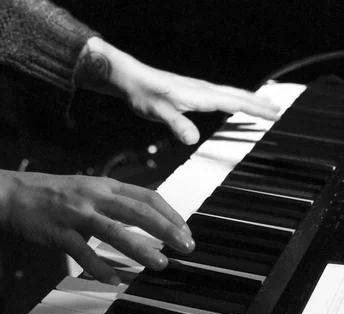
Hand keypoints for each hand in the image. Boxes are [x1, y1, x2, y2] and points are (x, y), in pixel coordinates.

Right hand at [6, 172, 194, 283]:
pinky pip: (82, 252)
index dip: (170, 213)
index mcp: (106, 185)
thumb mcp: (90, 189)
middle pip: (138, 211)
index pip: (147, 196)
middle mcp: (94, 196)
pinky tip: (114, 281)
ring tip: (160, 264)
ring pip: (114, 231)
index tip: (185, 231)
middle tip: (186, 246)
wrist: (14, 194)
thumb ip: (116, 201)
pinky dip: (99, 267)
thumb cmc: (54, 194)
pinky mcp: (58, 232)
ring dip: (141, 249)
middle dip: (166, 229)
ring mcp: (76, 214)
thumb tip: (147, 217)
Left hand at [76, 37, 279, 144]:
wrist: (130, 78)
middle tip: (278, 110)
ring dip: (248, 100)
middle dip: (258, 103)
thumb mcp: (158, 112)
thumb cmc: (144, 94)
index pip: (234, 101)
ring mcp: (198, 90)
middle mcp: (202, 90)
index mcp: (200, 95)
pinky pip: (220, 96)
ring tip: (263, 106)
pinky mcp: (191, 93)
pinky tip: (232, 105)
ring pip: (230, 94)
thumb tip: (193, 139)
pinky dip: (233, 100)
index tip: (273, 113)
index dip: (254, 108)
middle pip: (237, 95)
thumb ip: (176, 124)